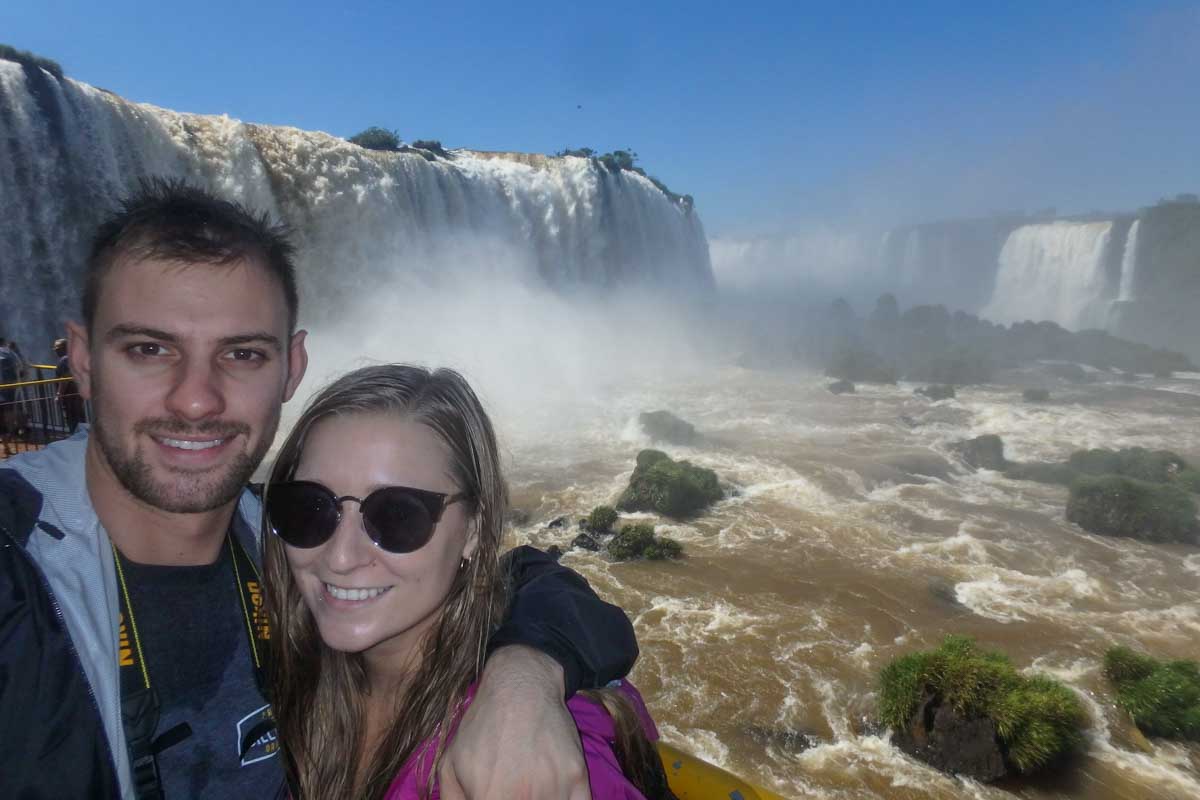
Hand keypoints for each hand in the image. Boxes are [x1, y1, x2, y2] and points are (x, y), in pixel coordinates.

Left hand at [440, 645, 591, 799]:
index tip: (497, 797)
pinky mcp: (578, 775)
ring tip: (533, 787)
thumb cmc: (482, 725)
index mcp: (488, 798)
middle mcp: (523, 798)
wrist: (520, 687)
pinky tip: (556, 791)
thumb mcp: (450, 763)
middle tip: (516, 790)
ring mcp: (554, 788)